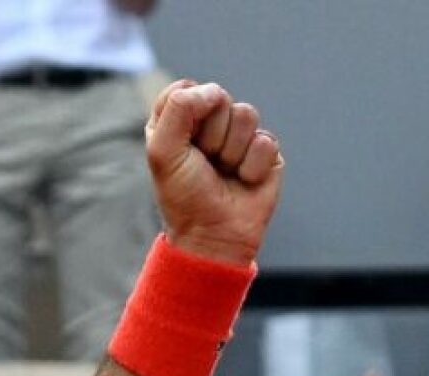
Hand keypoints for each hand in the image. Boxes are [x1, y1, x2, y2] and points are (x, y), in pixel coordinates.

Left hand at [145, 80, 282, 268]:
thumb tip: (215, 90)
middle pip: (219, 97)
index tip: (181, 143)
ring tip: (224, 172)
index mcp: (177, 122)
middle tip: (204, 163)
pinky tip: (244, 181)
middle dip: (210, 134)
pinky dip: (252, 166)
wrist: (215, 234)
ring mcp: (239, 136)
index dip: (186, 111)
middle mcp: (208, 125)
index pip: (184, 88)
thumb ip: (178, 109)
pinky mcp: (265, 151)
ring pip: (246, 114)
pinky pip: (265, 140)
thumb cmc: (184, 196)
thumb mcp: (163, 152)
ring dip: (231, 151)